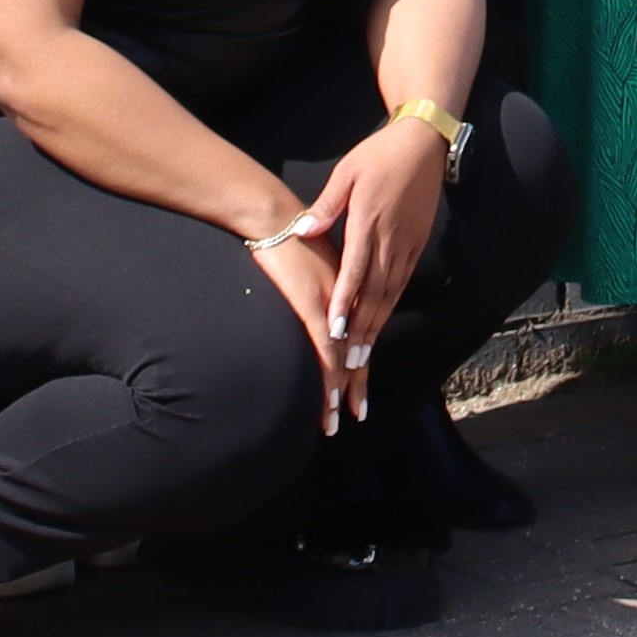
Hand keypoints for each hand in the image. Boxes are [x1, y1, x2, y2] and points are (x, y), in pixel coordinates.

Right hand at [239, 204, 358, 429]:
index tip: (359, 389)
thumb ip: (323, 281)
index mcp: (347, 289)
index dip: (360, 362)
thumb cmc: (291, 233)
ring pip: (342, 357)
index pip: (358, 333)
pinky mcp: (312, 305)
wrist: (276, 215)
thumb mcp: (315, 258)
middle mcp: (345, 300)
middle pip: (354, 351)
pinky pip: (325, 347)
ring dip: (340, 392)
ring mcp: (331, 304)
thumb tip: (323, 305)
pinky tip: (330, 397)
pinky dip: (330, 374)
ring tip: (336, 421)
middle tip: (358, 415)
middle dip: (356, 386)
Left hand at [299, 113, 453, 368]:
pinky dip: (390, 306)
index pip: (355, 271)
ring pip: (390, 293)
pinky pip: (402, 281)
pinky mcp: (416, 243)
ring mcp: (406, 243)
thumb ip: (327, 204)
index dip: (344, 303)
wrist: (424, 142)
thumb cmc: (380, 153)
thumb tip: (303, 229)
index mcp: (369, 220)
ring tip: (363, 354)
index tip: (333, 330)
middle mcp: (390, 238)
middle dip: (361, 329)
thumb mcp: (348, 170)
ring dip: (376, 325)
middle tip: (349, 362)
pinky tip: (381, 322)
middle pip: (374, 292)